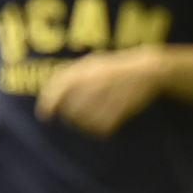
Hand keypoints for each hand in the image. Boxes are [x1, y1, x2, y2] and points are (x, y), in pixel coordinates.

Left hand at [35, 50, 161, 137]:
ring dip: (84, 121)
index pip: (56, 92)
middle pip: (68, 111)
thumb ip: (69, 75)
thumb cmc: (115, 67)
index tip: (44, 116)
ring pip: (83, 122)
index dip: (47, 106)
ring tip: (95, 111)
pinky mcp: (116, 114)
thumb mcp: (90, 63)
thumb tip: (49, 93)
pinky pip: (99, 129)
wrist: (148, 71)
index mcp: (82, 72)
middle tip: (79, 111)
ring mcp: (103, 101)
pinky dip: (99, 127)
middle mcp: (90, 87)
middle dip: (70, 114)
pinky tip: (107, 118)